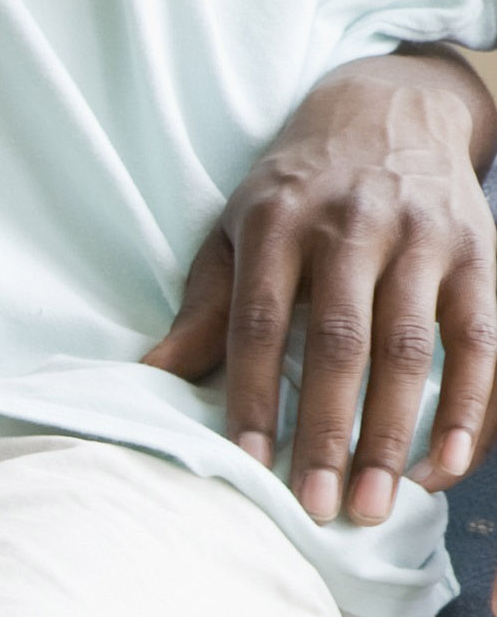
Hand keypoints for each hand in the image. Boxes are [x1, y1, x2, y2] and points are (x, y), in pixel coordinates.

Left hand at [145, 47, 496, 525]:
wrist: (388, 109)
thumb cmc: (297, 187)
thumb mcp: (236, 229)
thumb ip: (207, 306)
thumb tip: (153, 376)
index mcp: (278, 223)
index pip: (259, 323)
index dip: (253, 395)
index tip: (246, 460)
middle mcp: (352, 227)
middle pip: (341, 344)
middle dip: (330, 431)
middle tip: (319, 506)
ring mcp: (422, 239)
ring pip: (411, 349)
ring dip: (395, 432)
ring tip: (377, 503)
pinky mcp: (479, 253)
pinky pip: (481, 341)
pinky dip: (469, 408)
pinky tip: (445, 464)